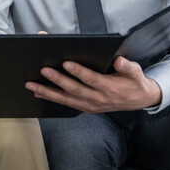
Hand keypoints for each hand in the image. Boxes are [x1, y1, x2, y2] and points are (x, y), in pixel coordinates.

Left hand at [25, 56, 161, 112]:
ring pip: (65, 99)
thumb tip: (119, 61)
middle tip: (43, 70)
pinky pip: (66, 103)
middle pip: (74, 89)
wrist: (138, 100)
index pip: (91, 79)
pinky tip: (38, 93)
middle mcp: (97, 99)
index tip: (66, 63)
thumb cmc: (134, 82)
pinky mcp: (85, 108)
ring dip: (47, 92)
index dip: (78, 72)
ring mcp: (90, 105)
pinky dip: (51, 98)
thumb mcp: (136, 72)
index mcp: (109, 88)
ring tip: (31, 85)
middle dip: (57, 80)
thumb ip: (127, 67)